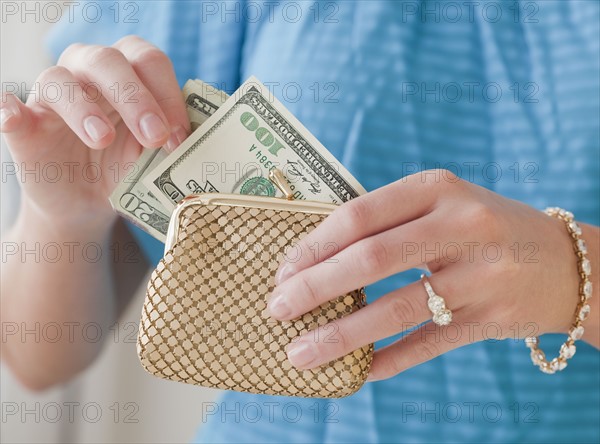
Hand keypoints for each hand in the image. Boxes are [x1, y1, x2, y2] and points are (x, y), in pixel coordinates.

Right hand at [0, 35, 188, 234]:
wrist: (89, 203)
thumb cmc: (127, 170)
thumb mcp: (156, 159)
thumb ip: (175, 146)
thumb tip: (207, 146)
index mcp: (129, 74)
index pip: (149, 62)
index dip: (168, 94)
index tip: (181, 137)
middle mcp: (89, 74)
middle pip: (109, 61)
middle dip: (136, 98)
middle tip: (155, 137)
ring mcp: (53, 96)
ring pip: (59, 79)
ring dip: (83, 108)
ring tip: (101, 140)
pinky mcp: (25, 124)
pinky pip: (9, 107)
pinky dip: (8, 109)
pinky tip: (13, 117)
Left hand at [268, 170, 583, 380]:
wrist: (563, 261)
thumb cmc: (481, 227)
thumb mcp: (440, 204)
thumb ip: (386, 222)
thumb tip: (314, 259)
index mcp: (437, 188)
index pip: (359, 215)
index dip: (313, 245)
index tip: (282, 271)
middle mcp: (461, 226)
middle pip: (371, 259)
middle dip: (314, 287)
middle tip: (277, 309)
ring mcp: (479, 275)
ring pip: (396, 309)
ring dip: (341, 335)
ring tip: (300, 353)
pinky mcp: (490, 318)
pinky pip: (428, 344)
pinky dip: (388, 360)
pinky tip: (358, 372)